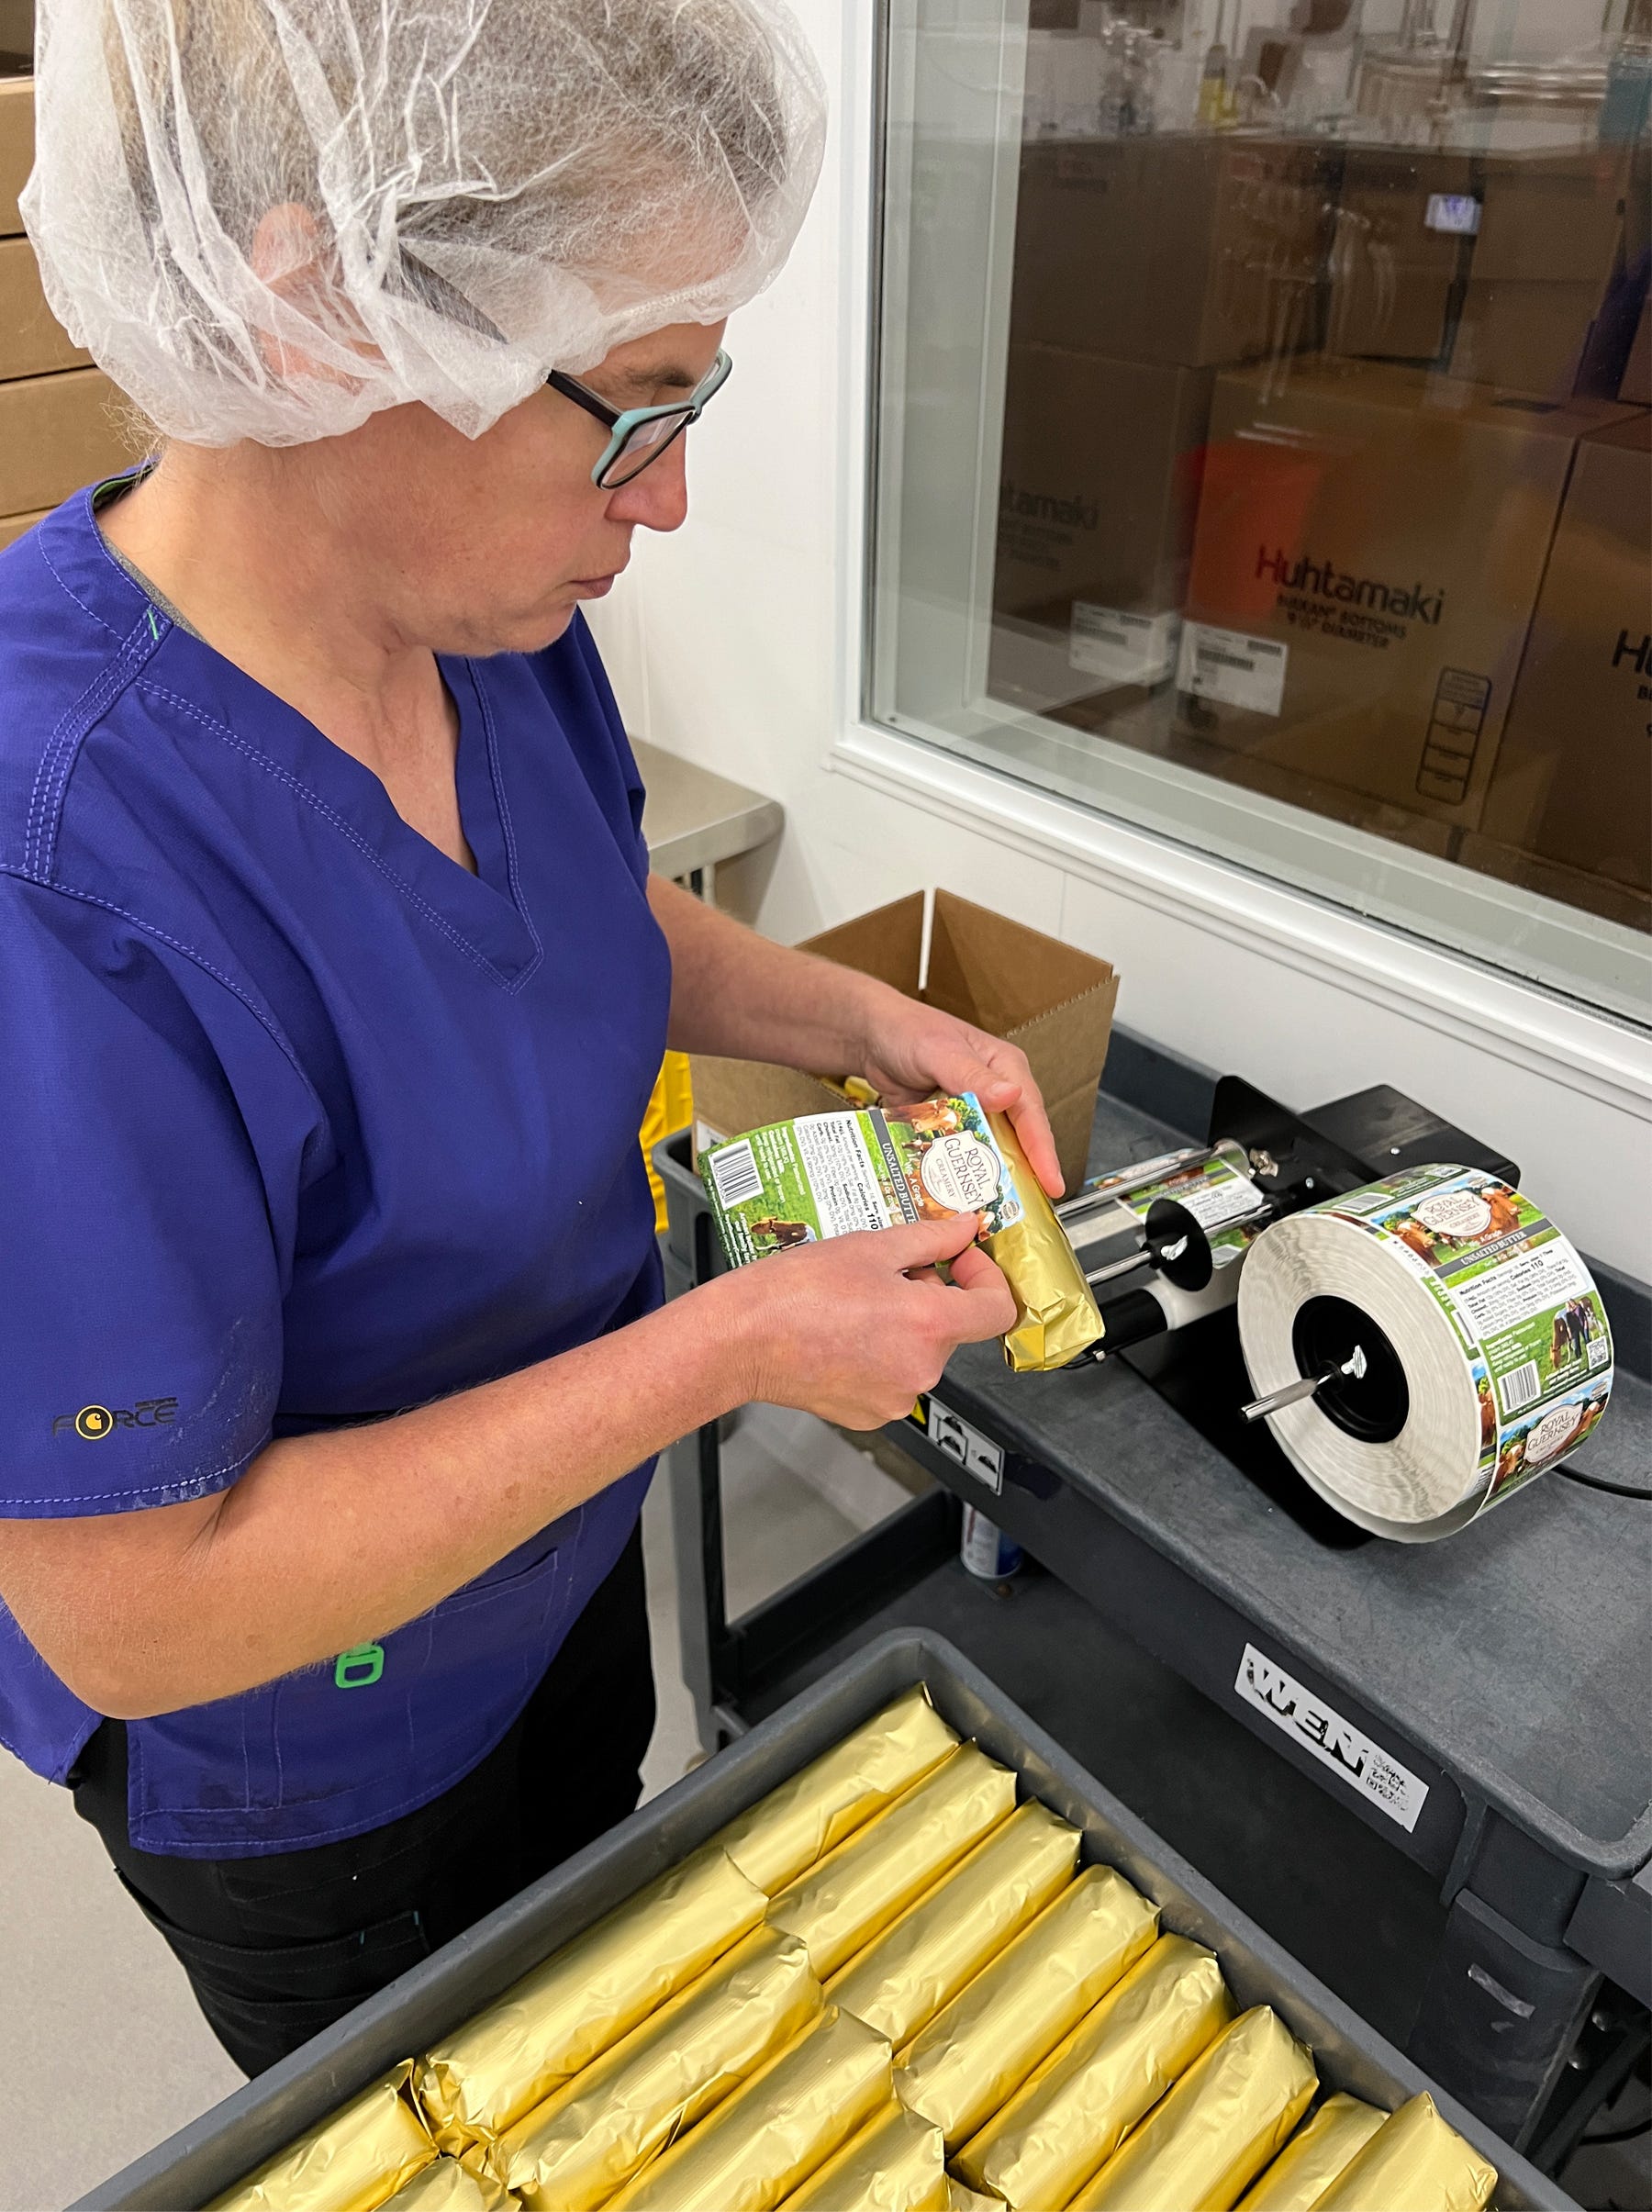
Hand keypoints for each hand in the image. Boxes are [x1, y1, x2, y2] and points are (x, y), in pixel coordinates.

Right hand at [729, 1213, 1017, 1428]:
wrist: (739, 1340)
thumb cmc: (792, 1294)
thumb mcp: (869, 1247)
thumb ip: (930, 1238)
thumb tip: (964, 1229)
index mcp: (928, 1325)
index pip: (997, 1309)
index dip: (986, 1278)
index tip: (962, 1262)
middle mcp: (920, 1369)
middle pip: (952, 1328)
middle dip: (931, 1295)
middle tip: (889, 1272)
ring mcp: (896, 1399)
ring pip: (920, 1352)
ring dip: (904, 1325)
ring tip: (858, 1301)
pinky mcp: (870, 1415)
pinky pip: (893, 1377)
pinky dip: (880, 1353)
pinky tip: (845, 1331)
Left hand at [856, 991, 1063, 1197]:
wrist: (869, 1037)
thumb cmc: (908, 1031)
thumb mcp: (940, 1051)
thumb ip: (972, 1075)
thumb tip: (1011, 1094)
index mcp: (1005, 1068)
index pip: (1031, 1114)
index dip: (1042, 1151)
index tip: (1051, 1182)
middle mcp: (995, 1093)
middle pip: (1017, 1139)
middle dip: (1023, 1173)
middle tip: (1025, 1209)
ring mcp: (972, 1112)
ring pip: (989, 1150)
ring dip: (988, 1176)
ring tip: (994, 1210)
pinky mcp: (949, 1127)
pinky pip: (959, 1154)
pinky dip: (958, 1172)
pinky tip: (956, 1194)